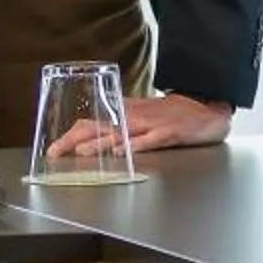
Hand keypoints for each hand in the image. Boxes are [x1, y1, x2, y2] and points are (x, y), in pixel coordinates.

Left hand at [39, 93, 232, 159]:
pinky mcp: (169, 133)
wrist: (209, 108)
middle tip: (55, 153)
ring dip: (100, 143)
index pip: (92, 121)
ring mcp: (152, 125)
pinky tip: (122, 152)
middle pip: (99, 126)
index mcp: (126, 113)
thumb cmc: (176, 113)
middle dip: (75, 139)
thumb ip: (123, 121)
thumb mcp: (146, 113)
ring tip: (81, 153)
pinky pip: (150, 141)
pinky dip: (135, 146)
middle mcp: (135, 118)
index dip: (70, 134)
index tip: (53, 148)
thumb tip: (98, 131)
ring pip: (120, 133)